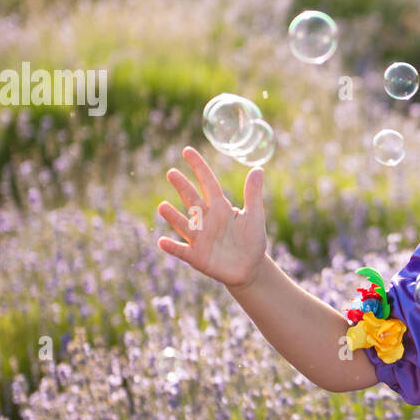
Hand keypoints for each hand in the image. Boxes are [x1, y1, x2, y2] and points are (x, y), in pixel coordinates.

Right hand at [157, 146, 267, 289]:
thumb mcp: (255, 216)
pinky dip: (172, 247)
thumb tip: (258, 168)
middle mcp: (206, 220)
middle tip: (172, 172)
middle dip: (183, 187)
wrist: (250, 268)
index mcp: (221, 208)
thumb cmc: (252, 240)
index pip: (208, 183)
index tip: (187, 151)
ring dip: (173, 217)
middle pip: (192, 200)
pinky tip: (162, 242)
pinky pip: (182, 251)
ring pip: (184, 225)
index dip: (199, 167)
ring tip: (162, 206)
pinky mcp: (197, 257)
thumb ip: (253, 194)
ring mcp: (200, 239)